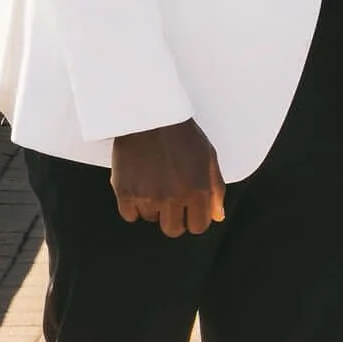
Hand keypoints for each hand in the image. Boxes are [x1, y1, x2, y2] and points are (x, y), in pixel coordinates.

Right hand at [112, 119, 225, 234]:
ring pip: (150, 219)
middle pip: (173, 229)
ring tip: (152, 180)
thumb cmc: (181, 133)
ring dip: (152, 206)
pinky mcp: (125, 190)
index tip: (187, 209)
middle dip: (172, 217)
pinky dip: (132, 204)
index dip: (193, 218)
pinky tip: (137, 184)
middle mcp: (174, 196)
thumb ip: (215, 190)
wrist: (148, 112)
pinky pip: (129, 215)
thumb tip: (217, 217)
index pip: (198, 226)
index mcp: (197, 189)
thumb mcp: (207, 156)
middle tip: (167, 196)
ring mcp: (148, 195)